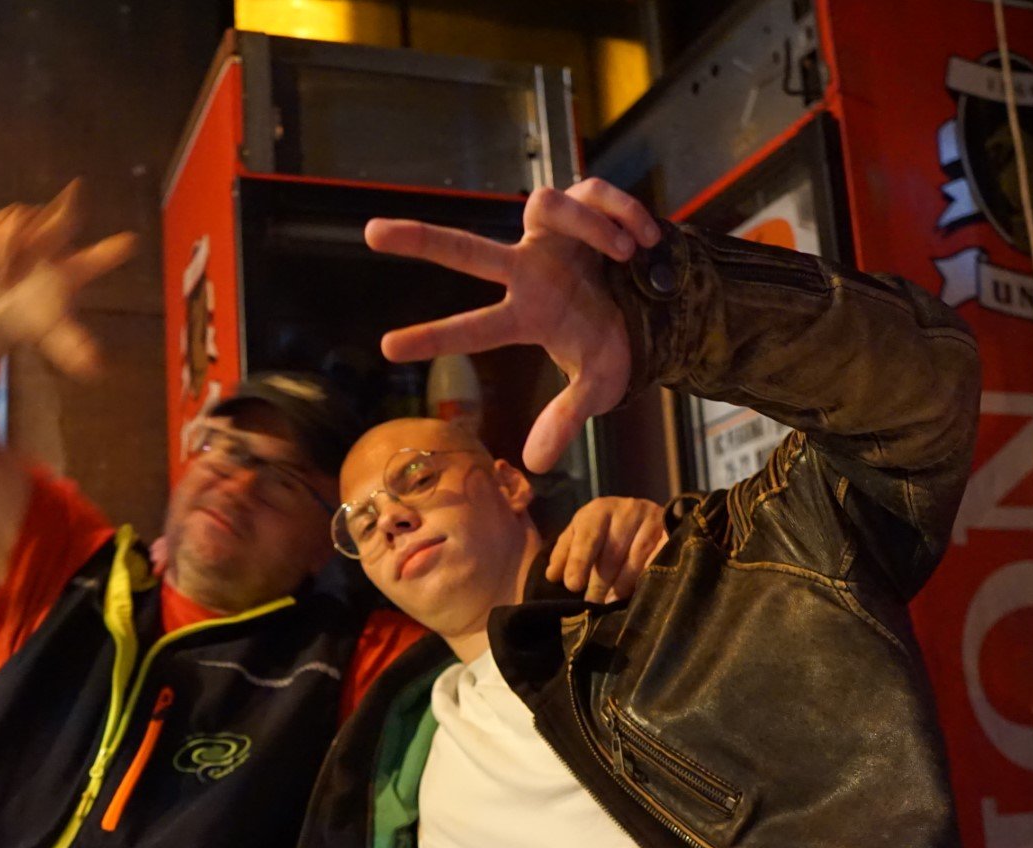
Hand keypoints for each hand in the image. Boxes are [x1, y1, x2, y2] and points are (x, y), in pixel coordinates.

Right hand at [0, 179, 135, 378]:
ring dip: (4, 253)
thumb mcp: (55, 335)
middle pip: (58, 223)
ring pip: (19, 226)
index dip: (111, 253)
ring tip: (1, 277)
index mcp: (74, 270)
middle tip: (31, 238)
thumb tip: (95, 370)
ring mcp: (31, 228)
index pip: (97, 260)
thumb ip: (74, 349)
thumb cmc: (33, 318)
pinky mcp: (3, 223)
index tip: (131, 243)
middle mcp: (56, 243)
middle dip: (51, 219)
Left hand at [364, 178, 662, 472]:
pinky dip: (622, 212)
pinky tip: (646, 238)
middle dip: (421, 241)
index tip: (387, 349)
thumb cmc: (615, 342)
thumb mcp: (598, 384)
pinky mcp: (583, 203)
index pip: (474, 329)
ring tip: (628, 252)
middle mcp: (528, 268)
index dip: (435, 339)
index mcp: (528, 314)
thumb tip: (536, 467)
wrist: (662, 301)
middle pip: (468, 251)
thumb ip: (567, 418)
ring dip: (592, 227)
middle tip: (370, 234)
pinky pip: (594, 194)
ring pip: (545, 204)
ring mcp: (551, 234)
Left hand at [546, 496, 667, 603]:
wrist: (645, 517)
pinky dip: (645, 579)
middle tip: (591, 604)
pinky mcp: (672, 532)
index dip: (579, 561)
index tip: (573, 585)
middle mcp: (627, 509)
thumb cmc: (604, 529)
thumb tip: (552, 576)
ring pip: (635, 561)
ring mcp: (652, 520)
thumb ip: (565, 553)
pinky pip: (657, 561)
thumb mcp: (581, 535)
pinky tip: (636, 593)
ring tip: (610, 602)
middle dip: (599, 583)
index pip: (588, 536)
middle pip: (612, 553)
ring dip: (621, 586)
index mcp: (599, 510)